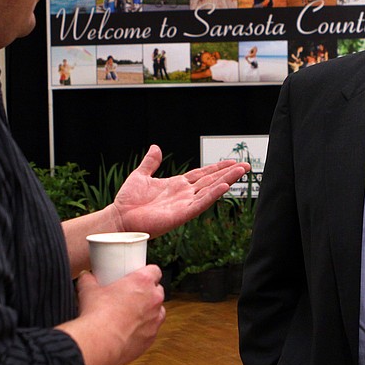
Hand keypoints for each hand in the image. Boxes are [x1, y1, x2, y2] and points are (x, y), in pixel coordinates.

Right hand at [59, 267, 164, 364]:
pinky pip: (151, 331)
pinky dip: (143, 330)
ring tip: (131, 314)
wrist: (100, 342)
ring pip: (158, 312)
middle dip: (148, 293)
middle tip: (131, 296)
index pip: (154, 271)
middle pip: (158, 291)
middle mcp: (153, 299)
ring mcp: (155, 320)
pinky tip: (129, 331)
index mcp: (142, 282)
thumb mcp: (89, 290)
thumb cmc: (99, 315)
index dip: (147, 273)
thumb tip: (86, 277)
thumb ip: (89, 279)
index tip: (139, 277)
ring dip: (148, 312)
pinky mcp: (151, 338)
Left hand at [109, 145, 249, 237]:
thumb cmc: (128, 200)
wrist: (119, 217)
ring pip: (210, 190)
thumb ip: (151, 162)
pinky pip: (200, 203)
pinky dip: (213, 195)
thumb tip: (156, 147)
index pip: (202, 174)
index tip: (232, 161)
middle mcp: (184, 194)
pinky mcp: (182, 214)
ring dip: (225, 180)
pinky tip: (224, 187)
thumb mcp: (140, 175)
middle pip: (211, 181)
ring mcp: (184, 204)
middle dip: (228, 173)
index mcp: (177, 185)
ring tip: (240, 171)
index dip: (217, 168)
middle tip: (245, 165)